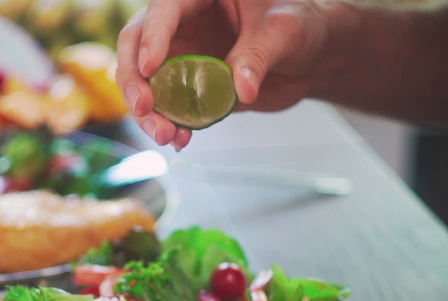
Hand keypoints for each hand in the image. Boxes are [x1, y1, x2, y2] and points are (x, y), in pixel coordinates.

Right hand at [116, 0, 333, 148]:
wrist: (312, 56)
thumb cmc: (300, 25)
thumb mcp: (283, 32)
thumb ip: (257, 56)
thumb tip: (240, 89)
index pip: (164, 9)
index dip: (152, 37)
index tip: (151, 67)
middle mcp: (181, 24)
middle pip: (137, 47)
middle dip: (135, 81)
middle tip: (146, 109)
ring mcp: (182, 58)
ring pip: (146, 83)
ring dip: (149, 113)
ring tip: (167, 135)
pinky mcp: (189, 88)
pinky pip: (169, 107)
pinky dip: (170, 125)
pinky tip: (180, 139)